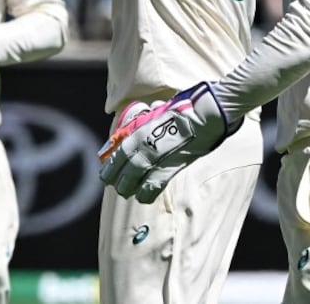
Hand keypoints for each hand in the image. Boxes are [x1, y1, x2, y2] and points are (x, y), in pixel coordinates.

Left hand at [97, 82, 239, 202]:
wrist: (203, 117)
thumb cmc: (180, 112)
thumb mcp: (153, 115)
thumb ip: (141, 125)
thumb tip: (130, 131)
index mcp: (138, 133)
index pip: (118, 155)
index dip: (111, 167)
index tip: (106, 174)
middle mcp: (144, 147)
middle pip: (125, 170)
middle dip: (118, 180)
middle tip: (116, 186)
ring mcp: (156, 159)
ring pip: (135, 180)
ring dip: (129, 188)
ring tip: (127, 193)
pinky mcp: (170, 168)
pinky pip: (154, 186)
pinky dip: (147, 193)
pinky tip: (143, 197)